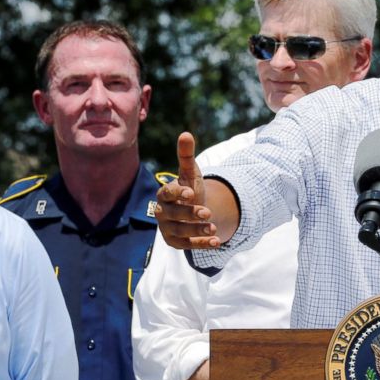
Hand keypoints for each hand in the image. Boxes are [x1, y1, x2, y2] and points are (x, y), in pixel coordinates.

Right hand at [155, 132, 219, 249]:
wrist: (193, 211)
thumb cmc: (189, 189)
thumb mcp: (190, 173)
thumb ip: (186, 156)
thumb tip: (185, 134)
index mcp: (164, 195)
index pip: (166, 194)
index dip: (177, 194)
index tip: (191, 193)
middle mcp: (162, 212)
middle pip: (173, 215)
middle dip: (189, 214)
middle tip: (207, 212)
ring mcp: (167, 229)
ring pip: (180, 232)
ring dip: (197, 231)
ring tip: (214, 228)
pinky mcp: (176, 242)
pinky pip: (187, 245)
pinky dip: (202, 244)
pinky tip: (217, 242)